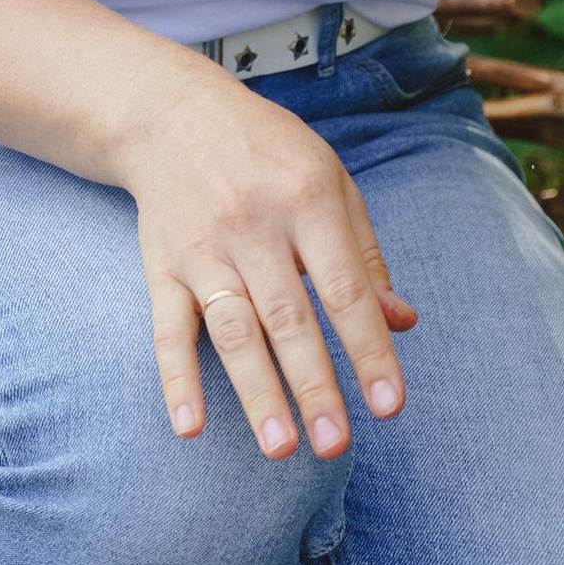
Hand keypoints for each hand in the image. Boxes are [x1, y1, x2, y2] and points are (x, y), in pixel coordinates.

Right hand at [117, 75, 416, 455]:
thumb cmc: (269, 155)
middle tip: (336, 446)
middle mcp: (255, 226)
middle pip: (289, 319)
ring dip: (256, 393)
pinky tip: (190, 428)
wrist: (172, 114)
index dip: (368, 349)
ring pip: (233, 331)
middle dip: (314, 387)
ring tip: (280, 450)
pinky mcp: (161, 266)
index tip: (388, 405)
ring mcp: (204, 249)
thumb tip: (401, 323)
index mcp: (309, 201)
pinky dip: (177, 380)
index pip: (345, 289)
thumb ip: (365, 256)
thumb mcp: (331, 182)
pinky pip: (167, 329)